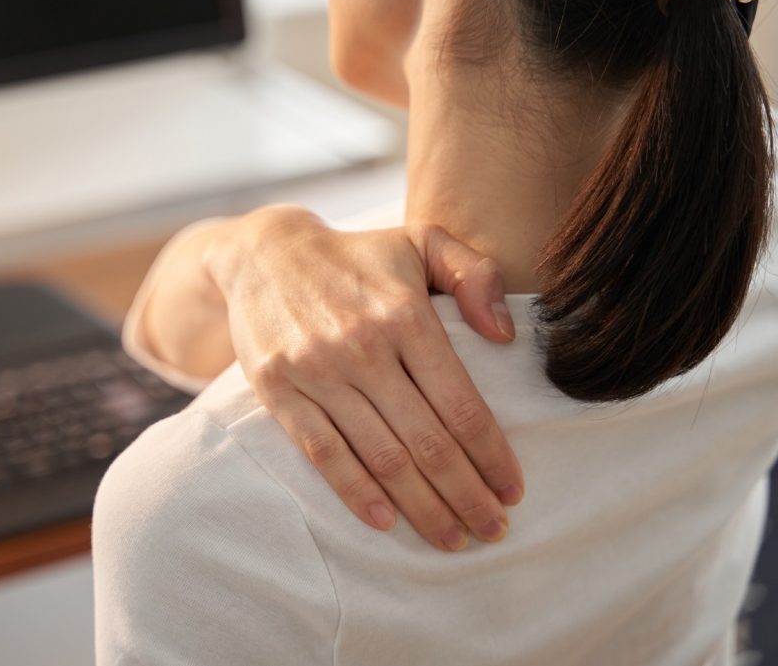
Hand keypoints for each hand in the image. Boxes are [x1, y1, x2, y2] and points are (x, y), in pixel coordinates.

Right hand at [204, 205, 522, 550]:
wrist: (264, 252)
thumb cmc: (357, 255)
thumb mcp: (421, 240)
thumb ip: (473, 275)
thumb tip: (503, 336)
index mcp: (405, 315)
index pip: (460, 403)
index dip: (492, 454)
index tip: (513, 489)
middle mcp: (363, 347)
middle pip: (427, 441)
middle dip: (466, 494)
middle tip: (494, 529)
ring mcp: (318, 371)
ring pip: (380, 456)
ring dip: (421, 506)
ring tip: (452, 537)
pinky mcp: (279, 391)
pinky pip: (323, 452)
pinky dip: (354, 492)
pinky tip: (384, 521)